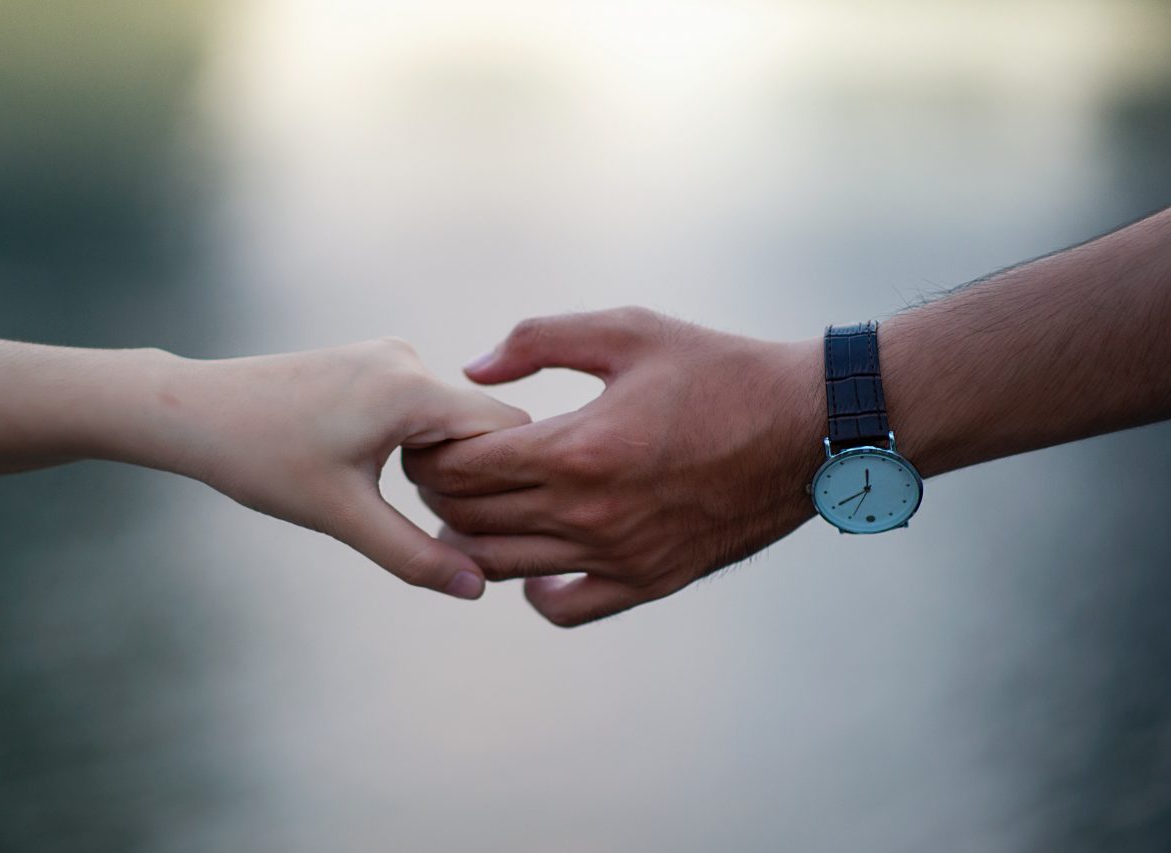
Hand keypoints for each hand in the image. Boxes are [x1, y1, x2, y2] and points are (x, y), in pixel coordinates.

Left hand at [140, 338, 528, 599]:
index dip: (505, 482)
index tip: (473, 523)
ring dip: (440, 463)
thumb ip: (415, 554)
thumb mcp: (342, 515)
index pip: (509, 430)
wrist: (194, 411)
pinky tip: (372, 470)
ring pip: (452, 421)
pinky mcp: (372, 363)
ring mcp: (390, 357)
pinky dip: (417, 444)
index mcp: (412, 388)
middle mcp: (410, 360)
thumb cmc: (261, 459)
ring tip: (388, 494)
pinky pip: (423, 408)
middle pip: (483, 427)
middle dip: (469, 477)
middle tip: (429, 520)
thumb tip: (475, 588)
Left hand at [403, 307, 823, 625]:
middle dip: (437, 491)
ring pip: (502, 566)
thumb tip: (473, 370)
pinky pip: (565, 608)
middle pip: (470, 518)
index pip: (463, 468)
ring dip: (468, 539)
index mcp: (578, 449)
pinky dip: (533, 592)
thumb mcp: (628, 331)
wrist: (806, 429)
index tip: (428, 436)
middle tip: (436, 469)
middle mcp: (590, 514)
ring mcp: (618, 556)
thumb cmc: (717, 370)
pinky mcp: (647, 581)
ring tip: (467, 508)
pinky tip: (532, 564)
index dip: (430, 453)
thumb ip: (539, 340)